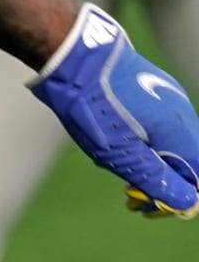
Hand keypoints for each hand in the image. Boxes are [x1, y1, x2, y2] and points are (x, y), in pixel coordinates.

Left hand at [31, 3, 198, 217]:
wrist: (74, 55)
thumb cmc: (94, 106)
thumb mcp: (121, 152)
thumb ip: (156, 179)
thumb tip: (187, 202)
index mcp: (179, 132)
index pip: (197, 175)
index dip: (179, 196)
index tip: (148, 207)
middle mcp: (181, 113)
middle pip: (186, 159)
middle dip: (162, 181)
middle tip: (131, 195)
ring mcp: (167, 97)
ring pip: (171, 141)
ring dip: (152, 162)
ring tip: (119, 167)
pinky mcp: (150, 88)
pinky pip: (158, 123)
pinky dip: (144, 141)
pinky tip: (116, 141)